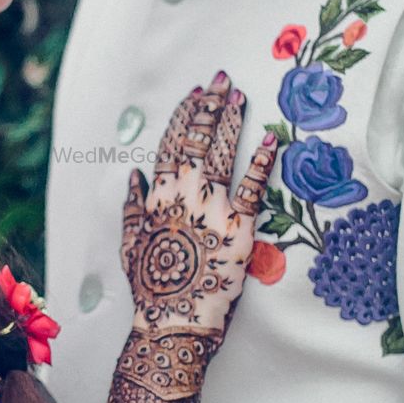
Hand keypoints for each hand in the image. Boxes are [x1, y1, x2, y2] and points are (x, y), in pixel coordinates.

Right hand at [122, 70, 275, 340]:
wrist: (173, 323)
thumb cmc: (150, 289)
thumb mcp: (130, 245)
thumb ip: (130, 207)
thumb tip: (133, 176)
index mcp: (156, 196)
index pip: (170, 142)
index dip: (184, 114)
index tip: (196, 92)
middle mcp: (183, 194)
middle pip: (196, 138)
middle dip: (209, 105)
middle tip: (222, 79)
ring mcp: (212, 208)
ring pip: (222, 152)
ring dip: (231, 121)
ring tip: (240, 96)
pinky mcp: (241, 227)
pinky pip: (254, 187)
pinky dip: (264, 161)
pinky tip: (273, 139)